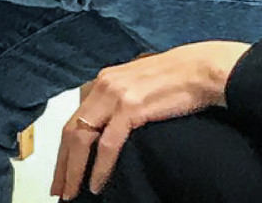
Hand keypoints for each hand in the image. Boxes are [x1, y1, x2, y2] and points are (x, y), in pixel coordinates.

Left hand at [50, 42, 250, 199]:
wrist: (202, 70)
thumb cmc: (177, 78)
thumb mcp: (138, 84)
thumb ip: (119, 100)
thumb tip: (108, 126)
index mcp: (104, 80)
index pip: (75, 119)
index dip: (65, 149)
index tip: (62, 171)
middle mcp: (104, 85)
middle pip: (72, 130)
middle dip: (63, 164)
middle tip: (59, 190)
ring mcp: (116, 95)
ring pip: (83, 138)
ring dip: (75, 170)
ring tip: (72, 192)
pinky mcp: (131, 106)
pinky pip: (108, 144)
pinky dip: (100, 167)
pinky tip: (97, 184)